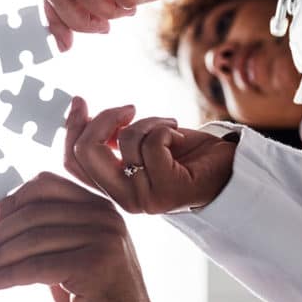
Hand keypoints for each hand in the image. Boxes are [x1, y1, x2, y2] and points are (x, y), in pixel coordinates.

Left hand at [0, 173, 163, 301]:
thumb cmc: (95, 297)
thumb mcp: (74, 252)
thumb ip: (50, 228)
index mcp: (99, 205)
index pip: (44, 184)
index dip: (11, 200)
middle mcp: (105, 216)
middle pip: (32, 213)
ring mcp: (103, 239)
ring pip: (31, 239)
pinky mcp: (95, 266)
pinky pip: (37, 266)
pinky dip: (8, 275)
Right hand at [64, 97, 236, 213]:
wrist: (230, 168)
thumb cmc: (184, 154)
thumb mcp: (137, 141)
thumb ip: (109, 137)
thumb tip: (77, 107)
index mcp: (112, 189)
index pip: (72, 163)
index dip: (71, 128)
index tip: (80, 101)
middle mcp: (123, 200)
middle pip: (86, 152)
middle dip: (104, 119)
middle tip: (128, 109)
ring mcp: (144, 199)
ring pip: (126, 141)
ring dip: (149, 121)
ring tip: (167, 127)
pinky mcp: (168, 190)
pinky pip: (154, 143)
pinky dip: (166, 127)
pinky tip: (179, 136)